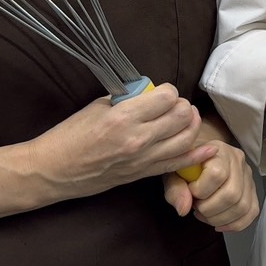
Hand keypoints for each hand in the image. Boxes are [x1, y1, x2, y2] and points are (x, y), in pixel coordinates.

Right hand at [31, 84, 210, 197]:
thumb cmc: (70, 135)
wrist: (55, 170)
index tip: (162, 92)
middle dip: (183, 106)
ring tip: (186, 118)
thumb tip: (149, 92)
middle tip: (175, 104)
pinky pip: (177, 164)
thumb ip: (127, 98)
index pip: (166, 97)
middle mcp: (137, 139)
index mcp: (124, 118)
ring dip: (191, 124)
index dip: (168, 91)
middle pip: (181, 117)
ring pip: (185, 139)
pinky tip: (210, 148)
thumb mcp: (98, 106)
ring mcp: (142, 159)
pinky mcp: (142, 174)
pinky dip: (197, 155)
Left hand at [162, 141, 258, 231]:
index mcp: (218, 151)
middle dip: (209, 209)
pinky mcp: (252, 190)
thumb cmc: (187, 164)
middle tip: (197, 207)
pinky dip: (235, 224)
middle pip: (232, 194)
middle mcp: (238, 161)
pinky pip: (252, 212)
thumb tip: (184, 209)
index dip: (201, 190)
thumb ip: (175, 189)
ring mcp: (248, 176)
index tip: (191, 191)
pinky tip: (219, 224)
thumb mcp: (174, 172)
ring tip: (205, 214)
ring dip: (220, 218)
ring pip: (242, 206)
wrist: (200, 156)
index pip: (217, 174)